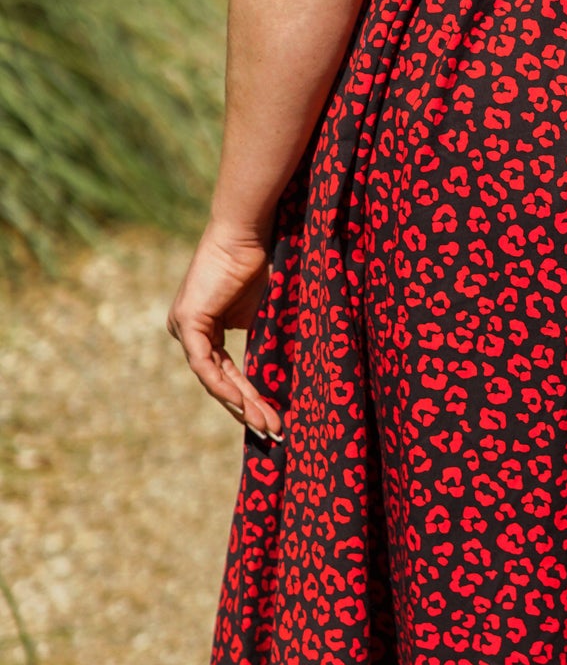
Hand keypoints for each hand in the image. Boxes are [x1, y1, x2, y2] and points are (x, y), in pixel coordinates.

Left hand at [166, 218, 282, 437]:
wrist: (248, 232)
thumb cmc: (262, 261)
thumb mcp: (262, 311)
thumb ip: (262, 338)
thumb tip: (284, 367)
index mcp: (206, 329)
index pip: (226, 372)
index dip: (250, 397)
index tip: (274, 418)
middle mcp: (190, 331)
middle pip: (220, 380)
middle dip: (248, 409)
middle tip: (273, 432)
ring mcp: (184, 327)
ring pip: (213, 379)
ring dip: (242, 405)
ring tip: (268, 425)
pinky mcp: (187, 322)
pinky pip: (205, 364)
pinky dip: (223, 386)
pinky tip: (243, 405)